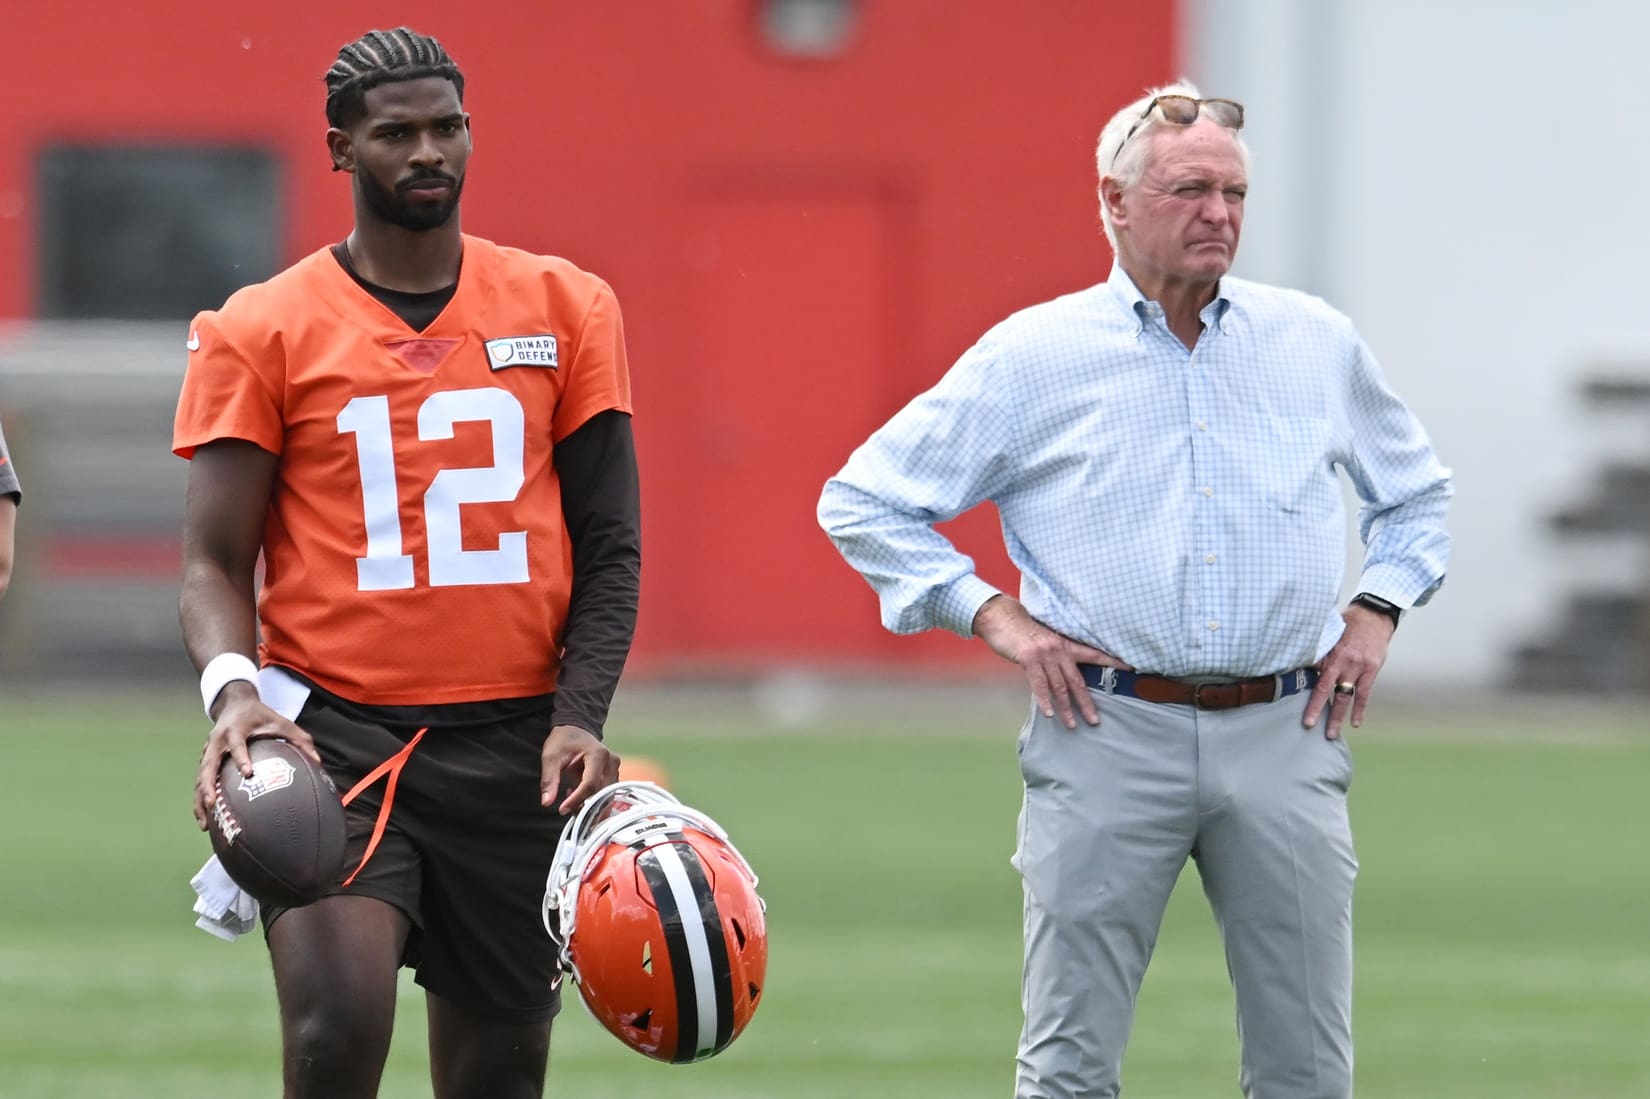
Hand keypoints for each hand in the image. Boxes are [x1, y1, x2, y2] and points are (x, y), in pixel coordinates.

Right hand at [193, 681, 320, 829]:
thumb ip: (300, 739)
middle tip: (213, 804)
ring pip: (200, 777)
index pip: (237, 744)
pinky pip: (200, 781)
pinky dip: (201, 799)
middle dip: (208, 785)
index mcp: (236, 730)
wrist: (235, 703)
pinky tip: (206, 820)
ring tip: (204, 824)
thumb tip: (318, 761)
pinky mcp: (206, 759)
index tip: (247, 773)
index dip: (241, 757)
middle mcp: (217, 741)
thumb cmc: (261, 715)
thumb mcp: (282, 722)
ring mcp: (208, 751)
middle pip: (208, 765)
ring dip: (200, 799)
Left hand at [541, 724, 619, 814]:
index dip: (577, 800)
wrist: (575, 729)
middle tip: (566, 810)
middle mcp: (611, 762)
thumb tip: (547, 802)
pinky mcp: (613, 774)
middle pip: (602, 793)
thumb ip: (549, 779)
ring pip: (606, 796)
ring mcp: (614, 768)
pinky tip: (577, 795)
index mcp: (598, 754)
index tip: (562, 809)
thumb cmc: (563, 740)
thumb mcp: (551, 757)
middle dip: (585, 806)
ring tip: (570, 801)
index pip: (590, 784)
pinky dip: (592, 800)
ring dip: (590, 805)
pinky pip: (606, 793)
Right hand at [972, 595, 1131, 728]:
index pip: (1094, 655)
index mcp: (1066, 644)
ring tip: (1072, 725)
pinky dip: (1045, 700)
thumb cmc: (1022, 631)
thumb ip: (1056, 654)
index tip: (1130, 669)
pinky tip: (1049, 713)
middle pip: (1078, 681)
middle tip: (1095, 721)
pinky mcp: (1029, 659)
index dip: (1112, 662)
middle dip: (1087, 703)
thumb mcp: (1045, 640)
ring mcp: (1045, 654)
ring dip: (1066, 708)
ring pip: (1060, 686)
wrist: (1002, 618)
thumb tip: (1064, 672)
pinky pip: (1039, 684)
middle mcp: (1059, 649)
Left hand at [1303, 604, 1396, 739]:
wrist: (1373, 616)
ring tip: (1331, 734)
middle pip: (1324, 688)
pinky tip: (1355, 723)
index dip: (1300, 685)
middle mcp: (1341, 660)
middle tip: (1308, 725)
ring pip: (1344, 696)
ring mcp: (1357, 666)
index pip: (1310, 672)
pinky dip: (1359, 709)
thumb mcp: (1329, 632)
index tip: (1288, 699)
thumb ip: (1317, 649)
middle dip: (1316, 708)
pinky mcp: (1370, 670)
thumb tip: (1298, 660)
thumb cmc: (1347, 624)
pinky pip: (1364, 694)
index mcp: (1326, 651)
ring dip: (1337, 716)